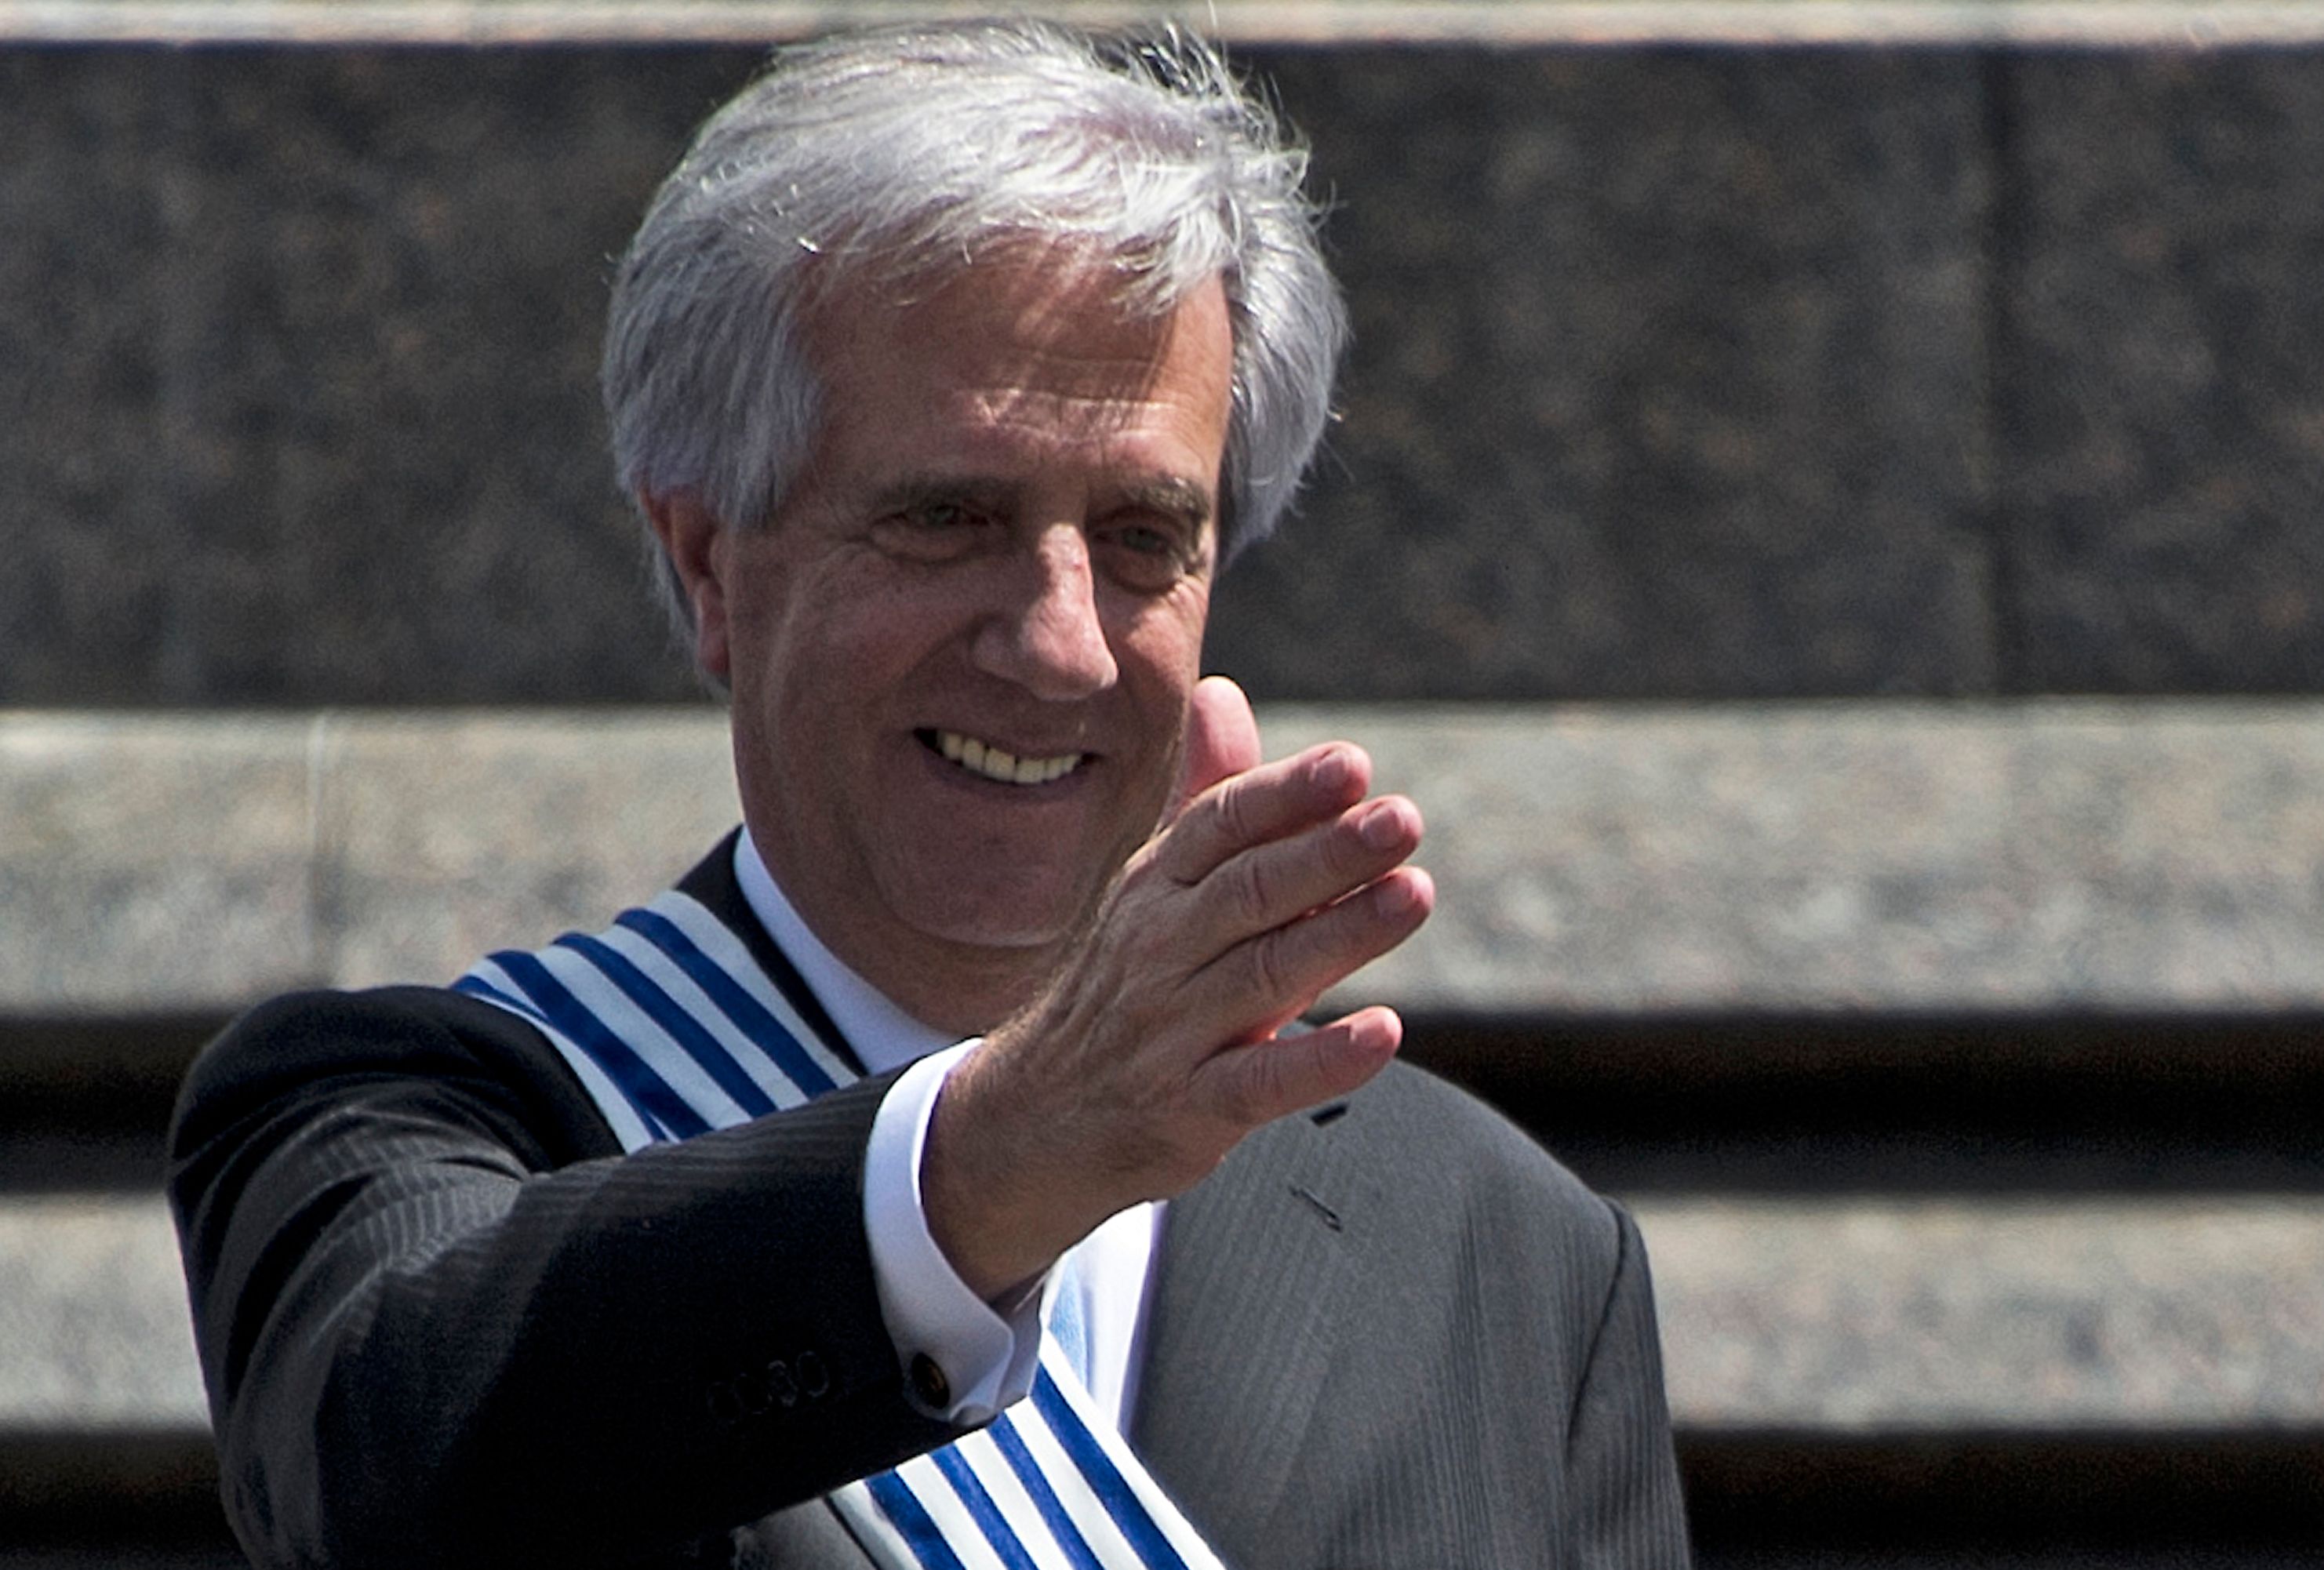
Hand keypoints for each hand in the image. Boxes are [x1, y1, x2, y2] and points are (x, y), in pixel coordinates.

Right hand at [922, 676, 1433, 1298]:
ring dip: (1342, 935)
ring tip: (1413, 895)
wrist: (1031, 1120)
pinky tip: (1382, 1032)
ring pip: (1261, 975)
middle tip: (1403, 820)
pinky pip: (1256, 1084)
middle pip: (1248, 891)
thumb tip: (1225, 689)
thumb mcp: (1152, 890)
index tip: (1352, 765)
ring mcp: (1170, 1032)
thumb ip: (1205, 799)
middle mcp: (1158, 950)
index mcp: (1155, 887)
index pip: (1218, 826)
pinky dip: (1319, 1058)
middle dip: (1327, 851)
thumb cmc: (1123, 989)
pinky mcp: (1186, 1112)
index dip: (1284, 794)